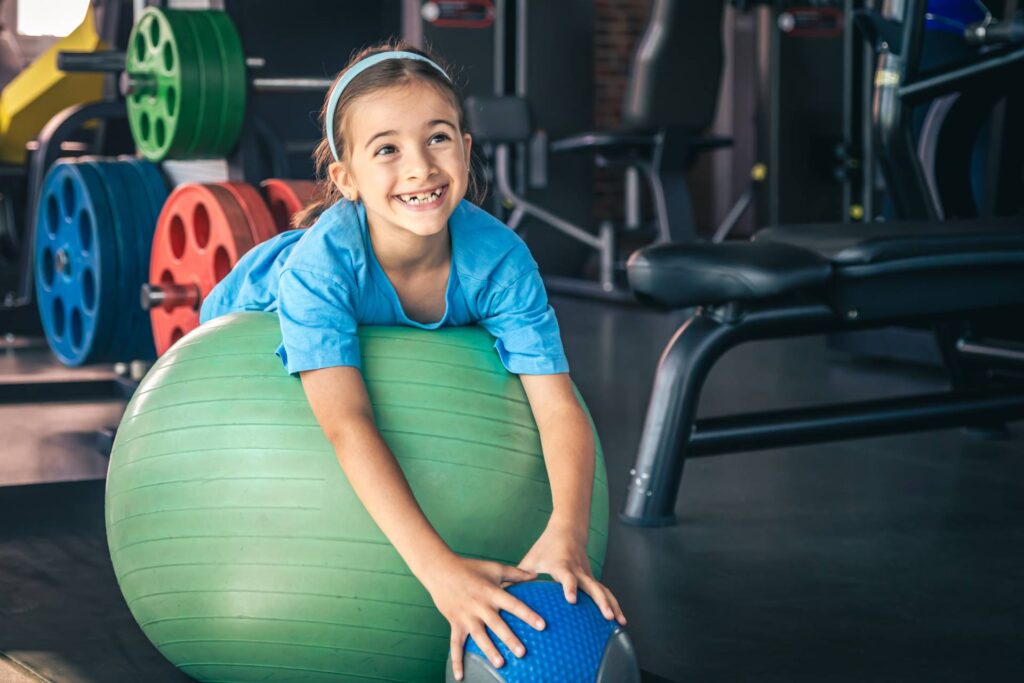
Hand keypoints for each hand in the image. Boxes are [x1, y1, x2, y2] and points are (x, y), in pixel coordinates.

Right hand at [422, 554, 546, 680]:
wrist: (440, 569)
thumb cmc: (470, 567)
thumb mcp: (494, 567)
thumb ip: (516, 573)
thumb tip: (536, 575)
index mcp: (492, 592)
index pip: (513, 604)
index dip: (528, 615)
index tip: (542, 626)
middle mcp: (480, 605)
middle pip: (497, 624)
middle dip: (509, 639)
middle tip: (522, 653)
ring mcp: (466, 616)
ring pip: (479, 636)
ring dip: (489, 650)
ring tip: (501, 663)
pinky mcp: (455, 623)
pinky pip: (455, 644)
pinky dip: (457, 661)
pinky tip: (461, 677)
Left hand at [517, 520, 626, 625]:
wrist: (568, 529)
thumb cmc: (546, 546)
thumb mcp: (531, 558)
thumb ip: (519, 576)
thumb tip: (503, 594)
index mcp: (562, 565)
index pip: (567, 577)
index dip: (570, 587)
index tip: (571, 599)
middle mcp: (578, 570)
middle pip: (592, 586)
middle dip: (599, 602)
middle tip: (606, 616)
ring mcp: (588, 574)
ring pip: (602, 590)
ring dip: (611, 605)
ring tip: (619, 622)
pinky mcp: (593, 578)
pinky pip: (605, 592)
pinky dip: (613, 604)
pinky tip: (620, 620)